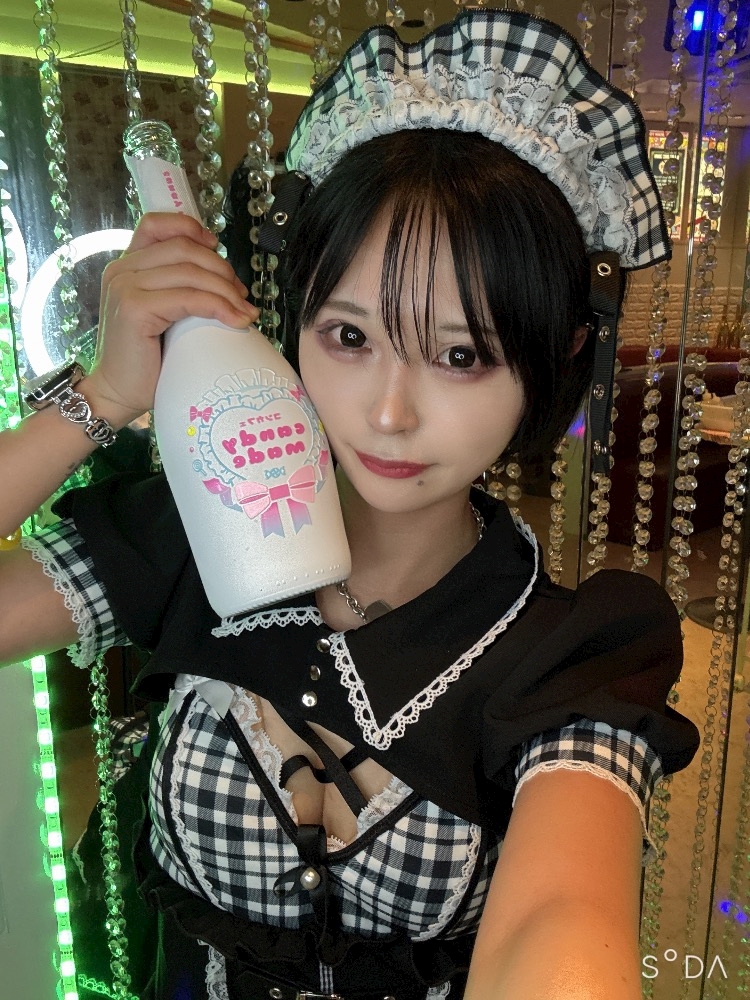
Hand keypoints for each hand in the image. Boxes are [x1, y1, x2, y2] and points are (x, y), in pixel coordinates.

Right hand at [83, 213, 259, 426]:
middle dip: (221, 269)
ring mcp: (126, 287)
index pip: (157, 225)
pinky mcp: (136, 308)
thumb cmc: (146, 359)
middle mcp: (121, 270)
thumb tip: (224, 278)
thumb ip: (176, 288)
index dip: (190, 228)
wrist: (118, 392)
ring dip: (227, 291)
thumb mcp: (161, 313)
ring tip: (245, 312)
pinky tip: (237, 320)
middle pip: (184, 248)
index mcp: (125, 265)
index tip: (217, 248)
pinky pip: (189, 298)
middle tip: (241, 296)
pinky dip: (220, 307)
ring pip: (191, 273)